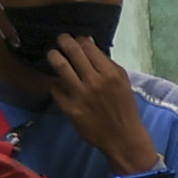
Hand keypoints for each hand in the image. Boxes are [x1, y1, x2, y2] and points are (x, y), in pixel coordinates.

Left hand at [46, 33, 153, 174]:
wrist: (122, 137)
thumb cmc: (124, 107)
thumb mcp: (122, 81)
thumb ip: (106, 63)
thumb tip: (88, 44)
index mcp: (110, 73)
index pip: (88, 46)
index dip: (80, 40)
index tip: (76, 40)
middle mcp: (95, 81)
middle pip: (73, 51)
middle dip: (64, 41)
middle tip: (61, 40)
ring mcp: (81, 95)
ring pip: (60, 66)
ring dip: (54, 56)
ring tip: (53, 54)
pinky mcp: (70, 109)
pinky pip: (56, 89)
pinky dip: (55, 84)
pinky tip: (58, 83)